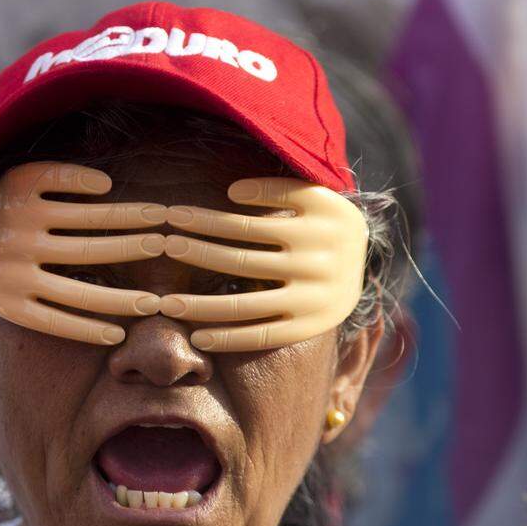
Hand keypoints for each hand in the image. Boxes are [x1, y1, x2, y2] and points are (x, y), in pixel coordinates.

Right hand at [0, 162, 165, 345]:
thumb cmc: (3, 202)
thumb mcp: (23, 176)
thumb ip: (62, 176)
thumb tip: (107, 185)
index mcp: (25, 205)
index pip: (90, 212)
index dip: (129, 214)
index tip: (161, 215)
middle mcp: (18, 240)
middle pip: (90, 250)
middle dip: (134, 249)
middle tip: (169, 249)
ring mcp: (14, 277)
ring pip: (77, 292)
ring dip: (120, 298)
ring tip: (154, 303)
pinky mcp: (7, 307)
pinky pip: (53, 321)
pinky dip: (86, 328)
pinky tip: (117, 332)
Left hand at [160, 178, 368, 351]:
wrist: (364, 263)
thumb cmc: (320, 222)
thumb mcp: (313, 194)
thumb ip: (277, 188)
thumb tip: (232, 191)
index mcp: (318, 224)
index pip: (250, 222)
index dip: (207, 219)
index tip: (174, 215)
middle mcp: (319, 262)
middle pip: (242, 260)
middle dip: (196, 252)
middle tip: (162, 247)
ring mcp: (315, 298)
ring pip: (246, 304)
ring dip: (201, 304)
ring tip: (166, 302)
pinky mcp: (310, 326)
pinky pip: (263, 335)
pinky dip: (228, 337)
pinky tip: (196, 335)